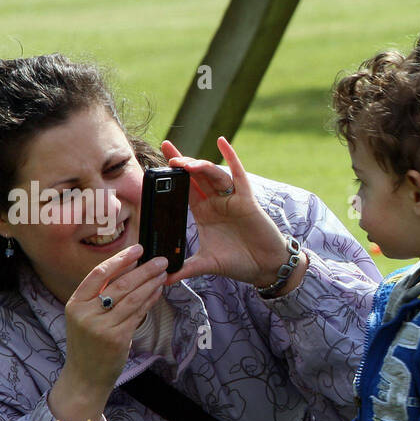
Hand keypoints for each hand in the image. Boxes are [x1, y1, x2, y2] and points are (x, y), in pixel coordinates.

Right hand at [51, 245, 168, 420]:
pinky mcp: (117, 339)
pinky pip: (138, 314)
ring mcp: (102, 327)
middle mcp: (86, 314)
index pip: (98, 274)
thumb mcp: (84, 317)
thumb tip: (128, 270)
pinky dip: (150, 300)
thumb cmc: (87, 344)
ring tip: (163, 273)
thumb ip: (99, 297)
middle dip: (144, 269)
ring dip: (151, 283)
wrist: (84, 377)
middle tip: (161, 260)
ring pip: (132, 298)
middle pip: (120, 284)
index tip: (137, 249)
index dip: (120, 259)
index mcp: (75, 303)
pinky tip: (158, 292)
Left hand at [160, 137, 297, 287]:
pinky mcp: (247, 199)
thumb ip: (186, 268)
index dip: (171, 175)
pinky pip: (238, 174)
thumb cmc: (238, 262)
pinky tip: (221, 142)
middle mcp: (216, 202)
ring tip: (184, 163)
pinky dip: (231, 157)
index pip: (184, 189)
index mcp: (204, 212)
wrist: (265, 267)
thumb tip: (163, 278)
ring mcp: (231, 198)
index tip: (154, 163)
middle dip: (182, 162)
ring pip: (213, 174)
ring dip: (199, 166)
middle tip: (166, 151)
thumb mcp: (207, 264)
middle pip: (196, 176)